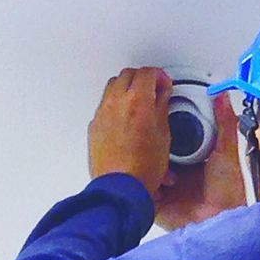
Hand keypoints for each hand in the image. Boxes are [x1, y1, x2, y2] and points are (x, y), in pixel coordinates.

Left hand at [88, 67, 171, 197]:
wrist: (121, 187)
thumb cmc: (143, 168)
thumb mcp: (164, 134)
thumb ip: (161, 107)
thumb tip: (161, 95)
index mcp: (138, 101)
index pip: (148, 73)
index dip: (159, 75)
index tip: (164, 84)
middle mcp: (116, 103)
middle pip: (128, 74)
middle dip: (142, 78)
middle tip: (153, 89)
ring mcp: (103, 113)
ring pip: (113, 86)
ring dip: (127, 88)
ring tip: (139, 102)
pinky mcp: (95, 125)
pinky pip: (105, 104)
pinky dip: (116, 103)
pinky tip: (126, 116)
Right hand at [152, 90, 245, 229]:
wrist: (218, 220)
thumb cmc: (227, 191)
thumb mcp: (227, 152)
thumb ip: (225, 123)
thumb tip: (222, 97)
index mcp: (193, 157)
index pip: (173, 135)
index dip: (166, 124)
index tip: (157, 110)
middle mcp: (177, 170)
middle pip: (156, 149)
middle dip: (150, 140)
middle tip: (144, 128)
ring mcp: (164, 185)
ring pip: (146, 166)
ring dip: (143, 159)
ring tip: (141, 148)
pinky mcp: (154, 200)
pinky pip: (141, 185)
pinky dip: (139, 178)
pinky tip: (139, 170)